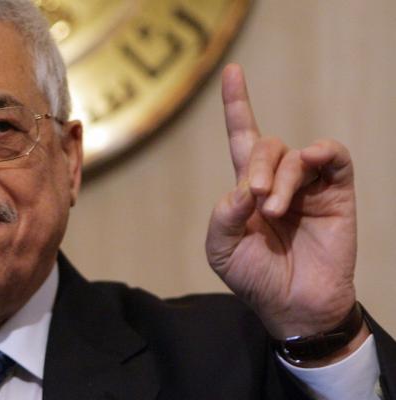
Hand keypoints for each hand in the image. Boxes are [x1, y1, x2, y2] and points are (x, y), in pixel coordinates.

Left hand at [206, 64, 357, 340]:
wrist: (294, 307)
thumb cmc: (255, 279)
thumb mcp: (222, 250)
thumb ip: (222, 217)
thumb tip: (242, 187)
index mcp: (247, 189)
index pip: (241, 139)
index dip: (237, 105)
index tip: (232, 71)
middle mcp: (277, 180)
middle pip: (265, 144)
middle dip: (258, 166)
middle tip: (257, 201)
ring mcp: (308, 185)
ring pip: (294, 154)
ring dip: (281, 178)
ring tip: (274, 212)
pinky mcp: (336, 193)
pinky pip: (332, 157)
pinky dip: (319, 154)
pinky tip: (310, 163)